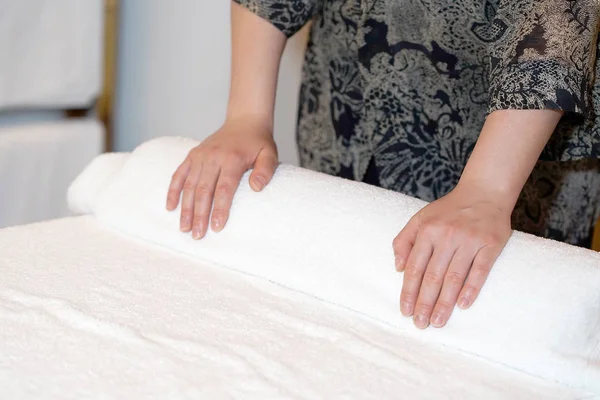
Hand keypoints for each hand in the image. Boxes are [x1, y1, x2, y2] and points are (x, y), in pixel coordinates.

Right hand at [166, 117, 277, 238]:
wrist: (244, 120)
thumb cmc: (258, 142)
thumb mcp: (270, 154)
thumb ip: (265, 171)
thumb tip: (256, 188)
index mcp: (232, 159)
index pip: (224, 188)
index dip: (220, 209)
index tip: (217, 227)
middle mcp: (213, 157)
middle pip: (204, 190)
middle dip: (200, 214)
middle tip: (197, 235)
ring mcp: (200, 156)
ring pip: (189, 185)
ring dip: (186, 208)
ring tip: (184, 228)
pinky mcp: (192, 155)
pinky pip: (179, 174)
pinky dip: (173, 191)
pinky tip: (170, 208)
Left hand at [392, 183, 511, 328]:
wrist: (484, 192)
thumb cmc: (448, 210)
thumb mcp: (420, 218)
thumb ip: (404, 240)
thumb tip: (398, 268)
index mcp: (427, 231)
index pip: (414, 267)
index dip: (408, 291)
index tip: (405, 310)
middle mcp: (447, 236)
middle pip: (433, 276)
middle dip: (424, 302)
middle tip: (420, 323)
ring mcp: (470, 240)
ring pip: (454, 277)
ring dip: (445, 302)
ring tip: (438, 321)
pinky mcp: (491, 244)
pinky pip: (480, 271)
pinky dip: (471, 288)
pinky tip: (463, 305)